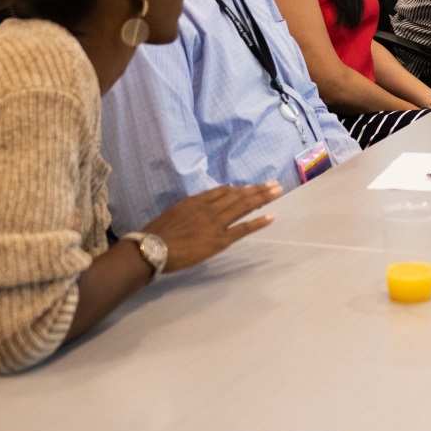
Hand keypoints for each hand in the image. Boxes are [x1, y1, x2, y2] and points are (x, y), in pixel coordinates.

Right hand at [142, 181, 281, 272]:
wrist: (153, 247)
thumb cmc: (158, 233)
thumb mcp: (174, 212)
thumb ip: (190, 208)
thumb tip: (200, 206)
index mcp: (197, 200)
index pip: (223, 190)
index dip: (240, 188)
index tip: (252, 186)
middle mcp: (210, 208)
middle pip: (239, 195)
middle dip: (258, 189)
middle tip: (274, 184)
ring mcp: (216, 223)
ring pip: (243, 206)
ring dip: (262, 198)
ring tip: (277, 192)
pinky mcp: (220, 239)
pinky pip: (242, 228)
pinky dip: (258, 222)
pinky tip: (271, 216)